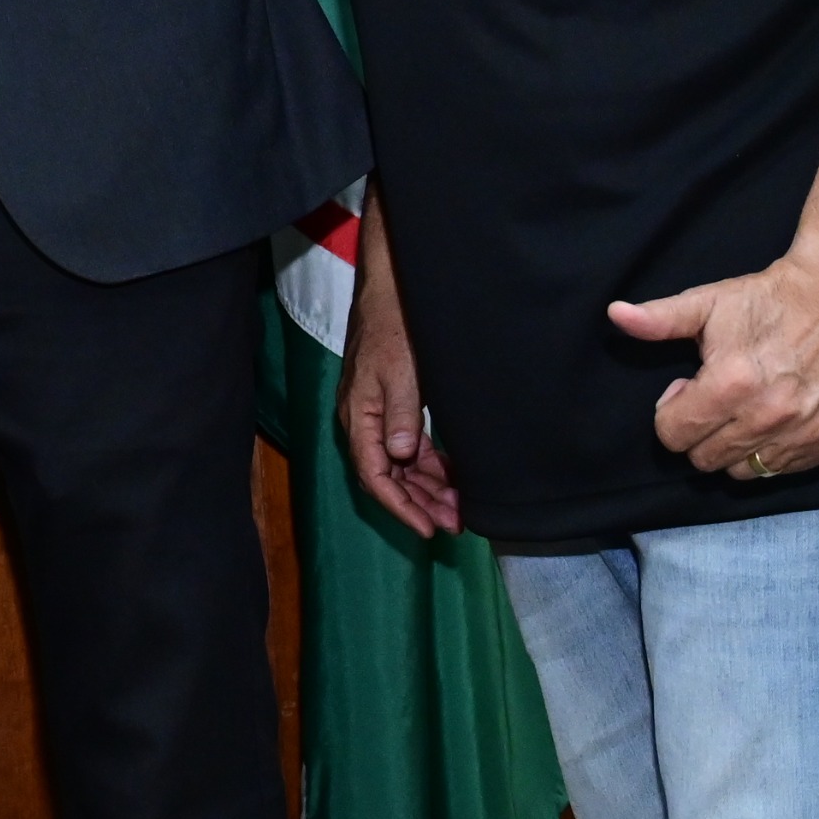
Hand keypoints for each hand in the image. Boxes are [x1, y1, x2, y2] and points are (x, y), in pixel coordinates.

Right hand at [340, 197, 458, 537]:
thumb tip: (400, 455)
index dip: (401, 507)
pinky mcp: (392, 402)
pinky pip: (407, 445)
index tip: (429, 529)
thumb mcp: (401, 369)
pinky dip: (428, 464)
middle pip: (386, 476)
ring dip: (425, 488)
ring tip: (458, 508)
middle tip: (455, 525)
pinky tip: (452, 474)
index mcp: (360, 415)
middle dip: (418, 504)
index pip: (374, 475)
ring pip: (398, 464)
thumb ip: (400, 413)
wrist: (391, 288)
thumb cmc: (395, 325)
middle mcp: (363, 419)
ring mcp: (377, 412)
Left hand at [609, 245, 818, 481]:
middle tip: (715, 400)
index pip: (674, 435)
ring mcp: (806, 433)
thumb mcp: (708, 303)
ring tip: (744, 409)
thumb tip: (615, 315)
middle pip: (705, 460)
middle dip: (699, 434)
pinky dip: (772, 451)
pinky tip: (775, 418)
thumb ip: (659, 319)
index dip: (671, 413)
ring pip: (744, 471)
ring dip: (734, 447)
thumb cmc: (768, 299)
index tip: (687, 388)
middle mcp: (770, 416)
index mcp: (732, 384)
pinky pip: (785, 469)